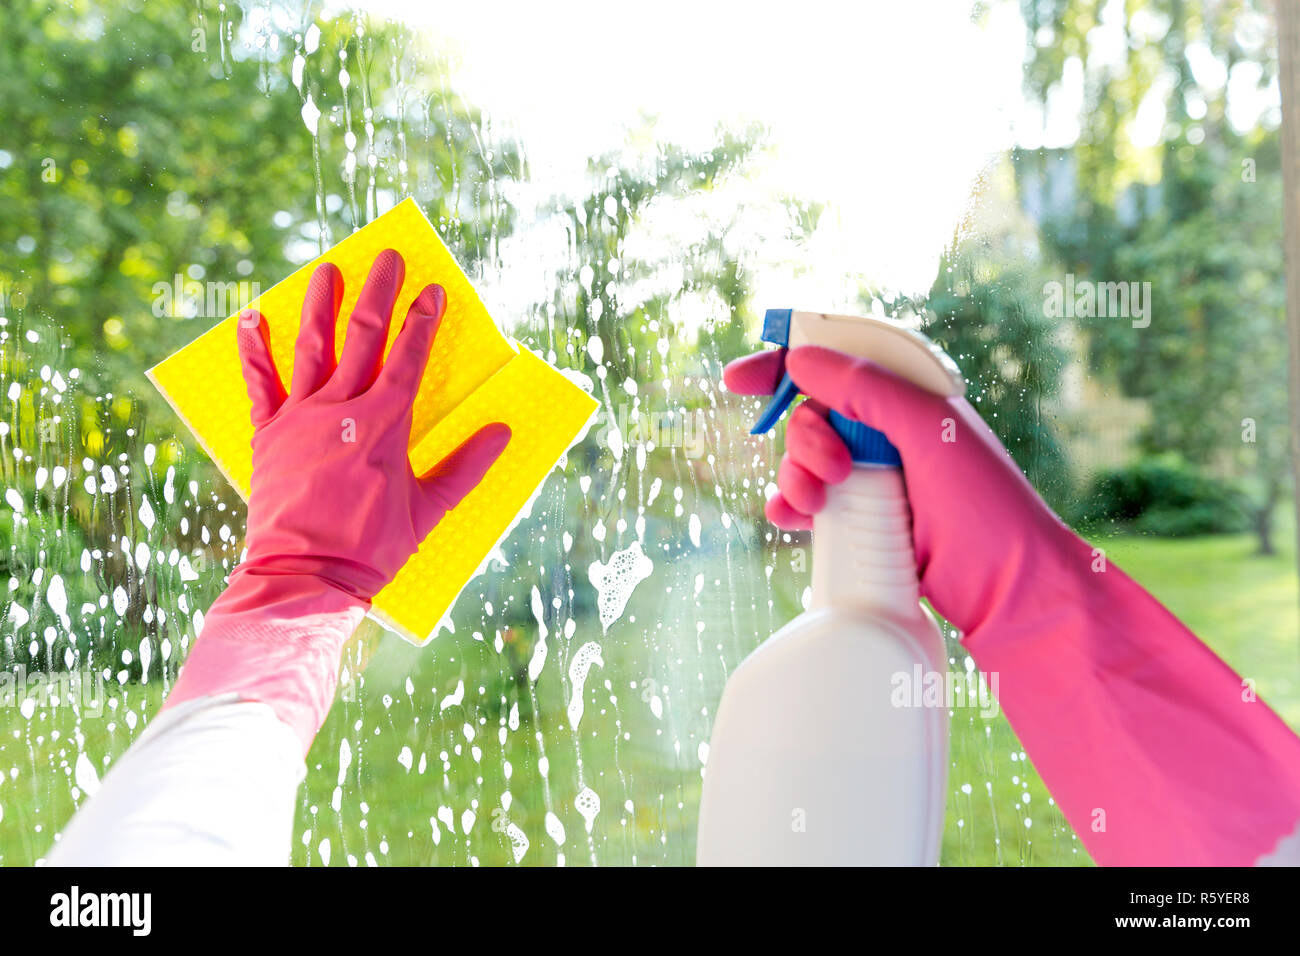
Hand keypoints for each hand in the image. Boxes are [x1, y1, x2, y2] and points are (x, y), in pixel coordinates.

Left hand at [235, 249, 510, 603]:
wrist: (305, 577)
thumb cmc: (373, 548)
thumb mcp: (431, 511)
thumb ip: (467, 467)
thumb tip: (502, 433)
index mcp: (385, 424)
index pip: (409, 356)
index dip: (424, 320)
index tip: (433, 290)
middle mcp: (341, 409)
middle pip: (362, 335)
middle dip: (379, 291)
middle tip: (387, 256)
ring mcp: (300, 418)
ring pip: (311, 347)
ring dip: (320, 303)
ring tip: (327, 269)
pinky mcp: (268, 435)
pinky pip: (258, 384)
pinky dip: (252, 349)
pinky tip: (249, 317)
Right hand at [725, 343, 1080, 637]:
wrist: (1010, 592)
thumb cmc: (987, 508)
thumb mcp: (930, 430)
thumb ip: (866, 388)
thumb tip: (802, 358)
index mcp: (909, 398)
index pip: (838, 363)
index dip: (785, 364)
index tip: (738, 381)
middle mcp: (888, 433)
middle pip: (810, 415)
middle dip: (805, 440)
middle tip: (834, 471)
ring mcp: (874, 479)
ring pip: (803, 461)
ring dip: (795, 478)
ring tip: (820, 505)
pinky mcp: (862, 522)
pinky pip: (806, 504)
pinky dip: (790, 508)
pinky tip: (792, 521)